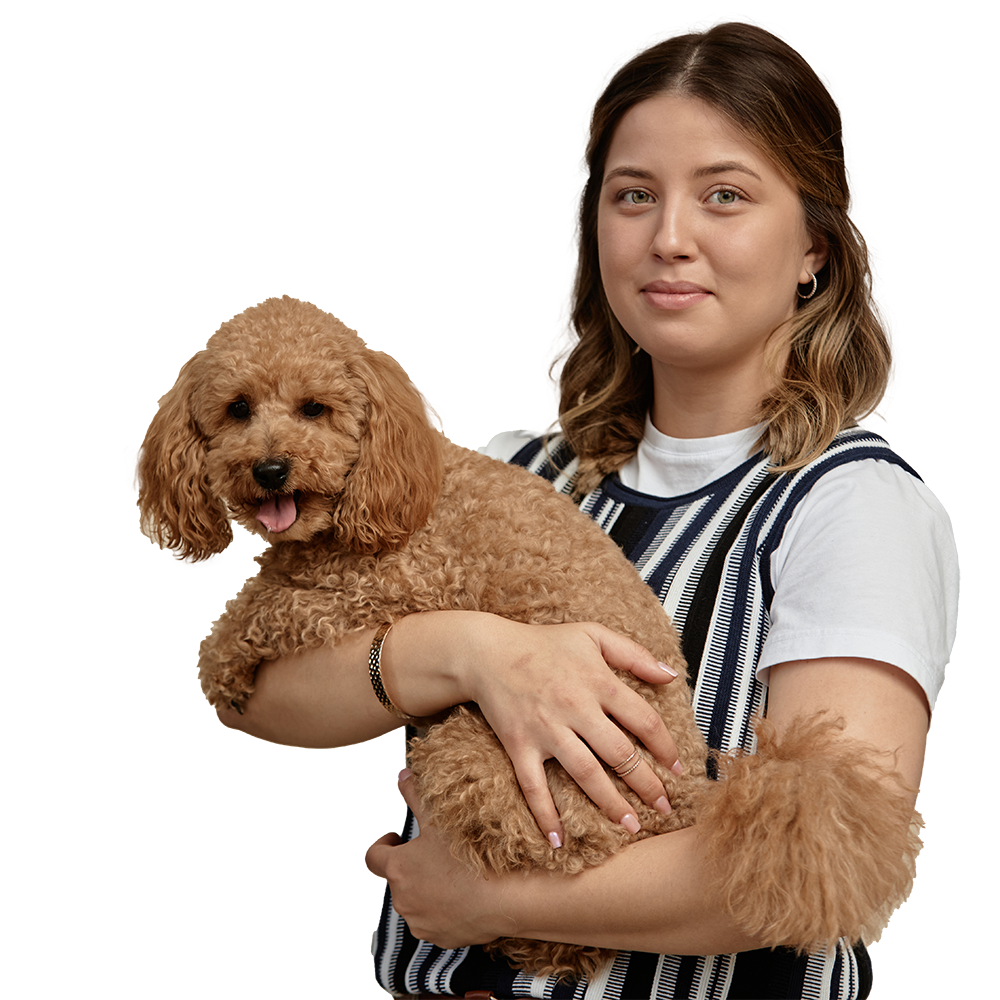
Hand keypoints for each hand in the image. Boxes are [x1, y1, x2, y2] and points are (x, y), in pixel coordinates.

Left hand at [365, 769, 514, 949]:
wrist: (504, 897)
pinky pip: (433, 920)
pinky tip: (461, 895)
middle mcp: (402, 899)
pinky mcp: (438, 937)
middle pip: (396, 879)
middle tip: (434, 853)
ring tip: (451, 874)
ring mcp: (419, 921)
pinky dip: (441, 909)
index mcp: (397, 869)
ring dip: (424, 888)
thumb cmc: (470, 856)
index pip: (372, 857)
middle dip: (410, 866)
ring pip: (414, 901)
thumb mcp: (439, 818)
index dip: (383, 845)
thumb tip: (402, 775)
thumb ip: (415, 795)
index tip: (397, 840)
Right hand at [460, 617, 682, 850]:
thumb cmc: (544, 643)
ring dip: (611, 804)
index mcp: (598, 681)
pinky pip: (534, 786)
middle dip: (647, 784)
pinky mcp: (520, 745)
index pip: (643, 720)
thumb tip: (671, 675)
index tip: (678, 769)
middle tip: (664, 807)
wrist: (488, 651)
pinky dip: (546, 815)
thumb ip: (634, 654)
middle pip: (620, 753)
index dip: (665, 747)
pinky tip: (560, 841)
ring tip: (632, 826)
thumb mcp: (593, 635)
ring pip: (586, 774)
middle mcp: (575, 707)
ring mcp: (546, 729)